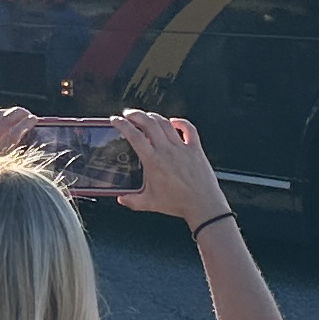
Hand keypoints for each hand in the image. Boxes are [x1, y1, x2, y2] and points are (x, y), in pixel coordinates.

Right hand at [112, 109, 224, 226]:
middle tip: (128, 114)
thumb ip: (132, 200)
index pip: (134, 136)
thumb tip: (121, 198)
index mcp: (153, 161)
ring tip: (146, 116)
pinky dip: (180, 122)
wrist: (203, 205)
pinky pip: (189, 129)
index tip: (116, 120)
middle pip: (149, 123)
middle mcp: (167, 151)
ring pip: (165, 123)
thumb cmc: (178, 204)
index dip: (122, 125)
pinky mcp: (195, 149)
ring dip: (153, 116)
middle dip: (135, 115)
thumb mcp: (150, 203)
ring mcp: (182, 148)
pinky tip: (174, 122)